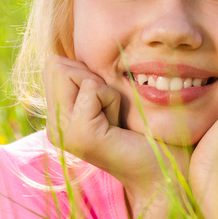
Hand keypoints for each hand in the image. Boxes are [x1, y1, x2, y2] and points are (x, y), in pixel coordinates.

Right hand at [43, 55, 189, 209]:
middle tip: (111, 111)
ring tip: (114, 119)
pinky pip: (91, 87)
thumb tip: (76, 45)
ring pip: (69, 71)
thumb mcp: (111, 96)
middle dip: (91, 78)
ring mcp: (61, 132)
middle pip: (56, 63)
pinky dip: (112, 99)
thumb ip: (87, 77)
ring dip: (102, 88)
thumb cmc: (147, 134)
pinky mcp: (79, 134)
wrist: (165, 174)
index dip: (86, 72)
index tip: (107, 104)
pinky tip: (119, 126)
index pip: (53, 63)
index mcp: (56, 117)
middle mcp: (52, 126)